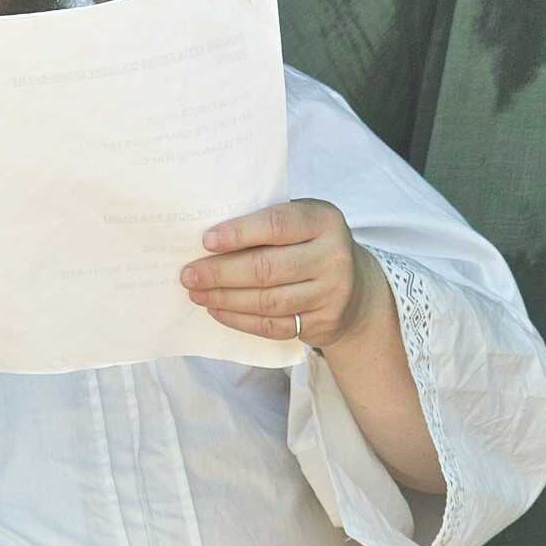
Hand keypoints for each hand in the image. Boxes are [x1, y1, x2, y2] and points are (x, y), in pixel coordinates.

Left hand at [180, 199, 381, 347]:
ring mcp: (332, 292)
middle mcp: (333, 256)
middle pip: (267, 268)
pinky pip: (273, 325)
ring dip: (225, 298)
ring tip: (196, 292)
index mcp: (324, 220)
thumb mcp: (300, 223)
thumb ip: (266, 224)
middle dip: (220, 273)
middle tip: (188, 274)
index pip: (277, 225)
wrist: (356, 288)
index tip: (205, 241)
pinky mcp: (324, 322)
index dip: (239, 233)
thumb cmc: (310, 246)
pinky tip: (217, 310)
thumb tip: (207, 239)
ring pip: (267, 301)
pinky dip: (239, 320)